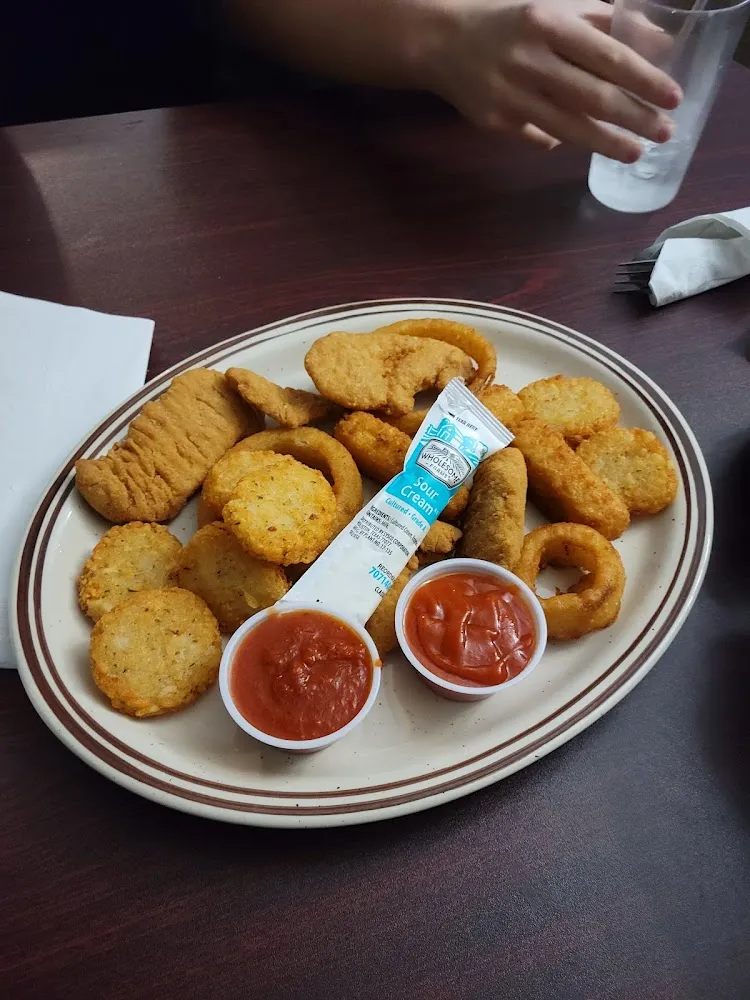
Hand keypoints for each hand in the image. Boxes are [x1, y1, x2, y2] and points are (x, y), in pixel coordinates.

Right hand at [415, 0, 681, 160]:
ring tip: (635, 152)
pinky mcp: (494, 121)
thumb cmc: (511, 21)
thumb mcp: (557, 7)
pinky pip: (539, 137)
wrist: (443, 40)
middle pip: (592, 96)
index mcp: (549, 22)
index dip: (644, 79)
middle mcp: (529, 60)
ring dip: (606, 142)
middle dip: (633, 117)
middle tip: (665, 133)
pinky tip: (584, 142)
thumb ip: (605, 21)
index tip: (673, 98)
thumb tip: (660, 42)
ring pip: (568, 126)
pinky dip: (562, 140)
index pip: (607, 54)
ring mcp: (509, 95)